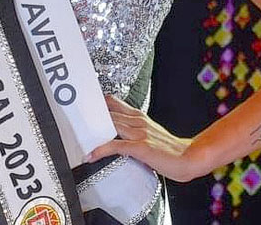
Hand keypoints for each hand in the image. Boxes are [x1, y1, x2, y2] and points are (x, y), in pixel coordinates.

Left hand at [85, 96, 199, 182]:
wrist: (190, 157)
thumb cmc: (170, 149)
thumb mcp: (149, 134)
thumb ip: (133, 131)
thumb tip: (116, 134)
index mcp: (139, 117)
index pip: (112, 103)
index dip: (95, 103)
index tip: (80, 105)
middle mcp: (137, 121)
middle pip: (107, 112)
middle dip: (88, 116)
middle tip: (70, 120)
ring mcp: (139, 133)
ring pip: (109, 124)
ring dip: (91, 131)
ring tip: (75, 135)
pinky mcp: (140, 146)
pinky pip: (116, 146)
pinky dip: (101, 149)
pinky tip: (91, 154)